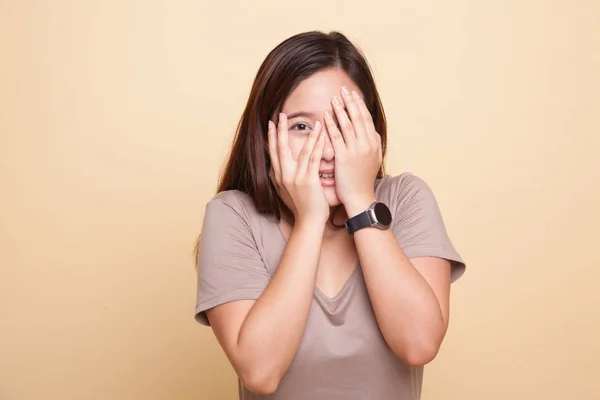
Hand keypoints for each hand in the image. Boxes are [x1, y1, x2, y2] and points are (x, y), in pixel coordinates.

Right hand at [268, 113, 329, 223]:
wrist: (308, 222)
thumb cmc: (301, 207)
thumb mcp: (286, 191)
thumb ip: (281, 177)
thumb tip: (275, 167)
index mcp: (279, 176)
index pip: (273, 152)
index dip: (272, 136)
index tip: (271, 122)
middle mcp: (284, 175)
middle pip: (281, 148)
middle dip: (281, 130)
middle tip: (282, 115)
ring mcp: (296, 178)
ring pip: (300, 151)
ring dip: (307, 134)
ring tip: (313, 121)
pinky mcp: (308, 181)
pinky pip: (313, 159)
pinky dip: (317, 145)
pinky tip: (322, 135)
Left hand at [324, 87, 381, 216]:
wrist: (360, 197)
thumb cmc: (363, 179)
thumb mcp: (373, 158)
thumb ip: (372, 143)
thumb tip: (370, 130)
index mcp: (373, 143)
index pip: (366, 119)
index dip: (360, 106)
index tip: (354, 95)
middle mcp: (367, 144)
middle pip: (358, 118)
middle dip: (350, 102)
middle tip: (343, 90)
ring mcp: (356, 150)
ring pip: (348, 125)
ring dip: (340, 110)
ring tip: (334, 98)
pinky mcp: (344, 157)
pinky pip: (336, 137)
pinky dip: (331, 125)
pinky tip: (325, 116)